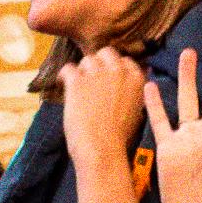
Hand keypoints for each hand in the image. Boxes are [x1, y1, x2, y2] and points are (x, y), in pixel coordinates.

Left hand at [61, 46, 148, 169]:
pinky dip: (64, 76)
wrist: (102, 148)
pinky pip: (67, 69)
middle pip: (106, 53)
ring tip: (79, 86)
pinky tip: (64, 84)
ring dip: (83, 71)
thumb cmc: (120, 136)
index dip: (114, 68)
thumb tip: (136, 81)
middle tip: (93, 78)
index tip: (109, 78)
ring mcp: (98, 74)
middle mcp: (119, 70)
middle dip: (99, 63)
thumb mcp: (137, 111)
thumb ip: (135, 92)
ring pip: (87, 60)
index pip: (124, 61)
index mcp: (136, 78)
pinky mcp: (77, 81)